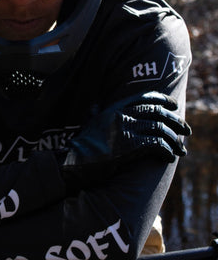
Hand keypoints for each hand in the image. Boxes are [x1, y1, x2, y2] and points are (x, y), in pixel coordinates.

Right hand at [60, 92, 190, 192]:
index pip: (144, 98)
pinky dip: (166, 150)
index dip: (162, 100)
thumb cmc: (82, 146)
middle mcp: (121, 115)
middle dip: (175, 120)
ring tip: (180, 149)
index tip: (173, 105)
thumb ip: (96, 112)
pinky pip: (156, 143)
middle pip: (157, 112)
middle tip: (185, 130)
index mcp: (114, 108)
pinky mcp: (130, 146)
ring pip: (160, 128)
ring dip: (174, 139)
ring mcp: (126, 130)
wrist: (75, 161)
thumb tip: (95, 106)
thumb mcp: (90, 123)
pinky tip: (169, 156)